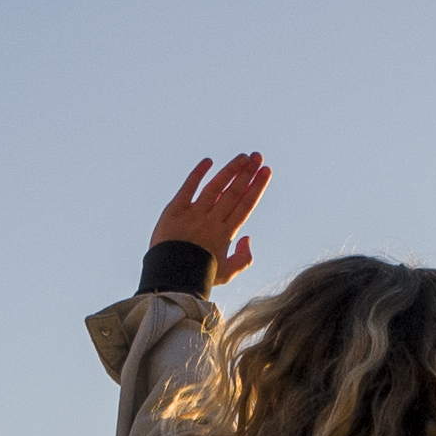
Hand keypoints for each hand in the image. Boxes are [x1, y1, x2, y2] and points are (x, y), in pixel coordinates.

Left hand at [152, 151, 269, 283]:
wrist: (169, 279)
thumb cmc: (199, 277)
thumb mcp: (226, 274)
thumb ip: (243, 259)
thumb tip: (247, 237)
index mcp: (226, 234)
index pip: (245, 205)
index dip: (257, 186)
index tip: (266, 171)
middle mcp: (211, 221)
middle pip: (233, 192)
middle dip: (247, 173)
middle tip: (257, 156)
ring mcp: (193, 214)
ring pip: (215, 187)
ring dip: (230, 170)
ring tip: (242, 157)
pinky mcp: (174, 210)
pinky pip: (188, 187)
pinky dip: (197, 173)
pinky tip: (208, 161)